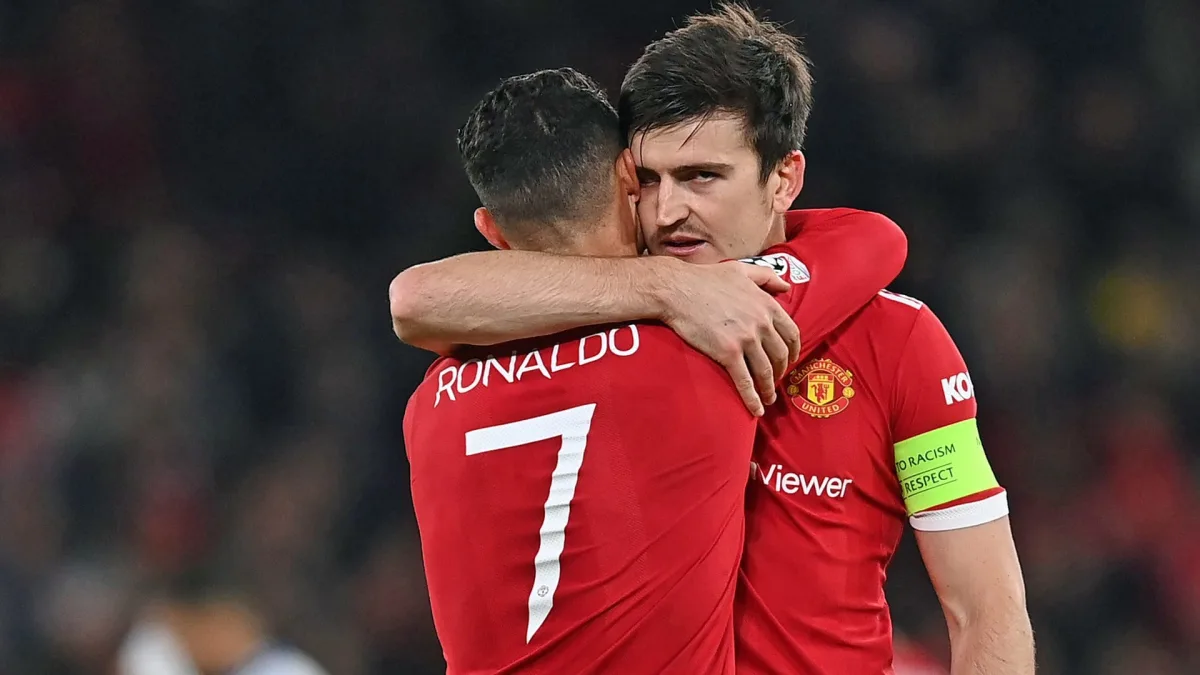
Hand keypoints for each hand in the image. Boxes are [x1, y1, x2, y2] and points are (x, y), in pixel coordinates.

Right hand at [658, 261, 800, 415]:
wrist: (677, 290)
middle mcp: (761, 323)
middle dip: (781, 371)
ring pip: (765, 371)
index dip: (793, 350)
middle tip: (776, 380)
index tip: (789, 360)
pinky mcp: (728, 353)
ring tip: (768, 398)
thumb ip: (766, 277)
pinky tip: (756, 409)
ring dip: (769, 388)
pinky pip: (745, 381)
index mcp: (767, 305)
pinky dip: (753, 398)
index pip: (791, 333)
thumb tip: (785, 285)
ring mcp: (746, 340)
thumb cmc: (706, 278)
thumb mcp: (741, 270)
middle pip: (780, 355)